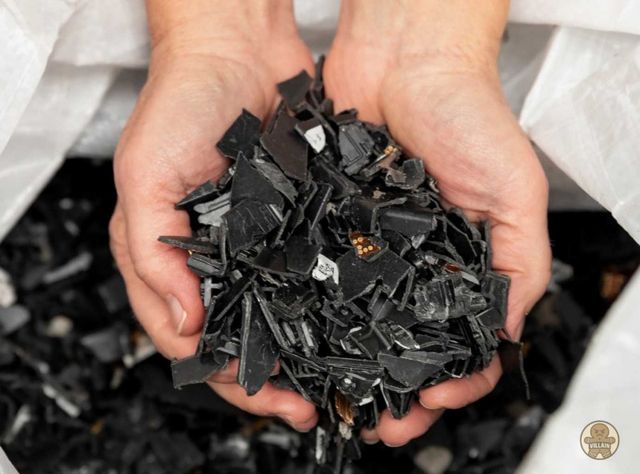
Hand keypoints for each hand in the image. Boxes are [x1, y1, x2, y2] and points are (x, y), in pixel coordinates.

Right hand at [110, 1, 317, 430]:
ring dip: (308, 354)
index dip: (227, 375)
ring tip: (341, 383)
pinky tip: (358, 325)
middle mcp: (219, 264)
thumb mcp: (143, 176)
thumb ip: (150, 252)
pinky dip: (332, 304)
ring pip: (284, 316)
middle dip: (275, 380)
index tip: (269, 398)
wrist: (235, 55)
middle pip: (243, 339)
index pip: (193, 340)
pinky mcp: (300, 225)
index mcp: (171, 263)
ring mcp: (261, 247)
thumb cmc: (178, 109)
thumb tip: (184, 324)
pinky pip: (315, 273)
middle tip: (312, 408)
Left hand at [324, 0, 550, 445]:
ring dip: (350, 363)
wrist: (407, 62)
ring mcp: (370, 250)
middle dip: (393, 388)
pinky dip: (315, 311)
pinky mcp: (331, 228)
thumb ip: (520, 264)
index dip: (452, 381)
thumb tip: (506, 330)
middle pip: (404, 344)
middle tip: (378, 421)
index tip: (431, 401)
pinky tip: (308, 338)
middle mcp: (413, 264)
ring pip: (357, 323)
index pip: (460, 342)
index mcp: (462, 266)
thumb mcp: (515, 193)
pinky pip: (322, 278)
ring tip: (338, 395)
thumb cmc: (468, 116)